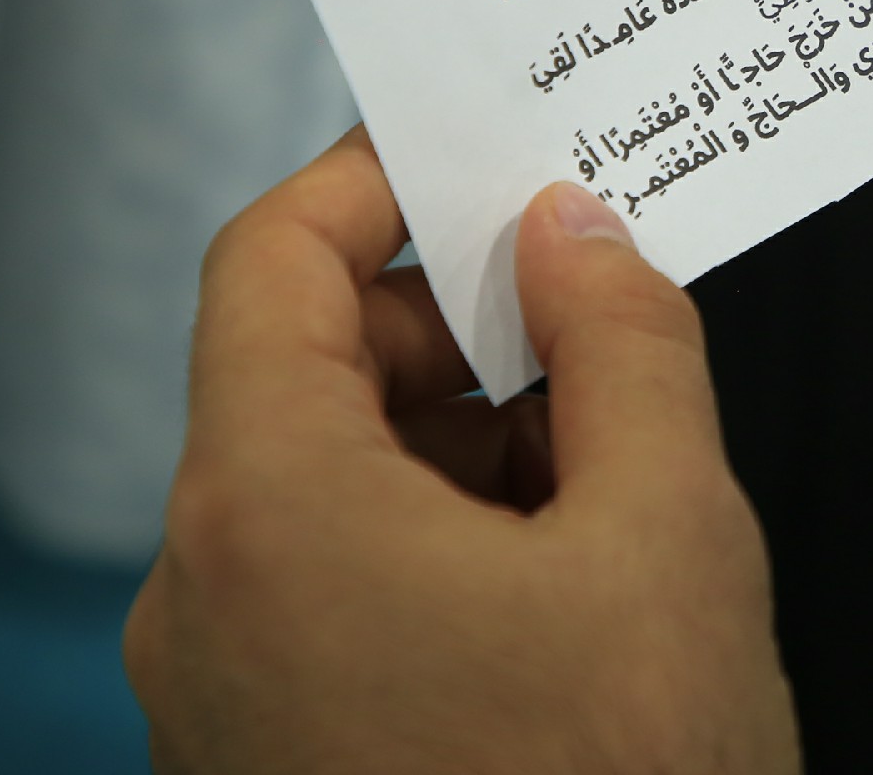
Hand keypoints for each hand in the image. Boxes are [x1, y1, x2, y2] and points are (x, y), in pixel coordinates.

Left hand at [123, 129, 799, 774]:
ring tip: (608, 456)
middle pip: (299, 370)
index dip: (373, 182)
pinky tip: (563, 567)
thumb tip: (575, 229)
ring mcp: (220, 690)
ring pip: (323, 483)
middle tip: (593, 310)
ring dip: (457, 435)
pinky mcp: (262, 756)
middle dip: (450, 321)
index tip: (476, 157)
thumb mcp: (670, 536)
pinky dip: (433, 536)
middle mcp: (203, 594)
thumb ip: (625, 345)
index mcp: (267, 511)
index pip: (270, 262)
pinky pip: (326, 586)